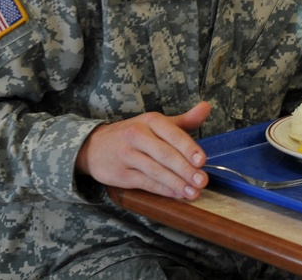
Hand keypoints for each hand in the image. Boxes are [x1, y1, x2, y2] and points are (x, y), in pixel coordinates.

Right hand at [75, 101, 211, 199]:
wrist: (94, 146)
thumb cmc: (134, 133)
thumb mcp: (157, 123)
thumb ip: (184, 120)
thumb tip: (207, 107)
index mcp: (150, 121)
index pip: (173, 134)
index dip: (188, 148)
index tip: (202, 160)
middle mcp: (137, 136)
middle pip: (165, 155)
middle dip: (186, 170)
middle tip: (202, 181)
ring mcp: (127, 156)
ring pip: (156, 171)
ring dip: (177, 183)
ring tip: (194, 192)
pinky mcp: (121, 174)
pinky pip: (146, 183)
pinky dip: (163, 190)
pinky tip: (177, 194)